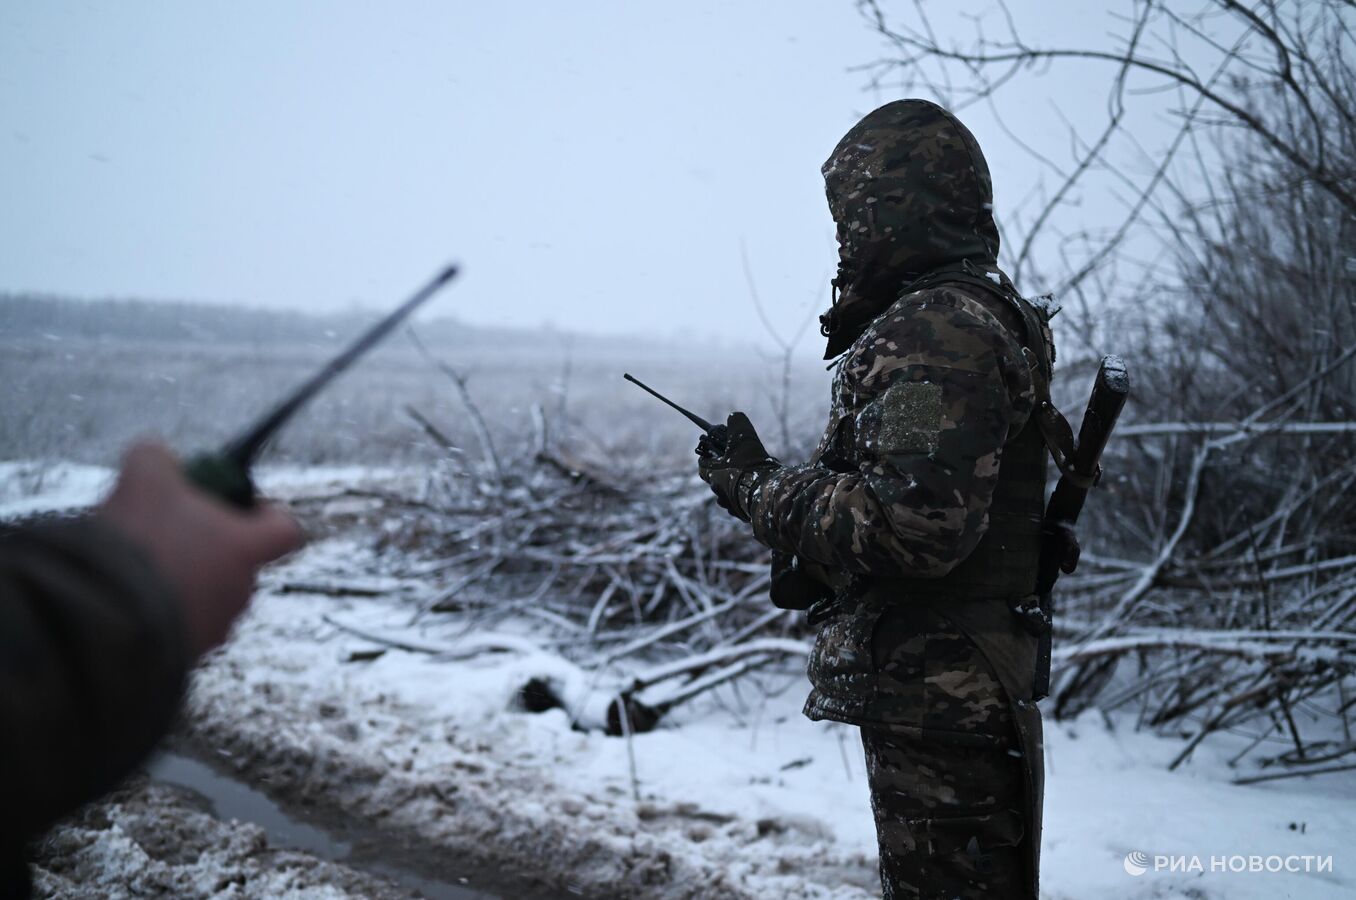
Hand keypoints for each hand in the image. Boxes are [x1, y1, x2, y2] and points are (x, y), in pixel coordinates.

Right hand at [97, 442, 303, 656]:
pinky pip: (179, 626)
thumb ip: (158, 458)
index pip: (286, 530)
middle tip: (166, 533)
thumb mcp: (145, 478)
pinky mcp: (184, 657)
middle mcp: (241, 592)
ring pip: (208, 595)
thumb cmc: (139, 543)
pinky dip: (160, 612)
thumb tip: (156, 456)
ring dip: (183, 581)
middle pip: (238, 562)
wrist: (106, 619)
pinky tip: (125, 597)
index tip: (240, 506)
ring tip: (139, 567)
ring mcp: (215, 629)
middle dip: (207, 547)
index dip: (267, 514)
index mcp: (247, 549)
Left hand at [696, 412, 776, 518]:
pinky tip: (760, 488)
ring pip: (730, 493)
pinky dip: (748, 496)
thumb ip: (736, 422)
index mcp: (712, 474)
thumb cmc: (751, 466)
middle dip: (726, 470)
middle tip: (739, 461)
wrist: (767, 494)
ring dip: (737, 485)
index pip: (702, 464)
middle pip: (716, 479)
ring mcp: (731, 506)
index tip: (715, 449)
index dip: (708, 455)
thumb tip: (733, 417)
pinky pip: (743, 504)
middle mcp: (718, 492)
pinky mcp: (745, 515)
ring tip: (752, 476)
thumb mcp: (743, 437)